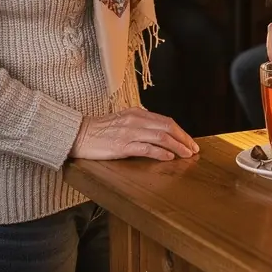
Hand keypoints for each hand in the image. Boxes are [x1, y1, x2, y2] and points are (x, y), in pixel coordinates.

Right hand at [70, 107, 199, 160]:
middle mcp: (136, 120)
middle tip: (194, 150)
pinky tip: (169, 157)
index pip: (166, 121)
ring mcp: (129, 132)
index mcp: (137, 113)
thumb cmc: (99, 130)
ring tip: (186, 155)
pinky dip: (160, 152)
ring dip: (177, 146)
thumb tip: (158, 132)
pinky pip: (146, 148)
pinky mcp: (122, 145)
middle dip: (183, 139)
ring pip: (161, 137)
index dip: (181, 132)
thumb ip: (140, 124)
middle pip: (167, 127)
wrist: (78, 134)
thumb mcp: (123, 121)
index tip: (190, 141)